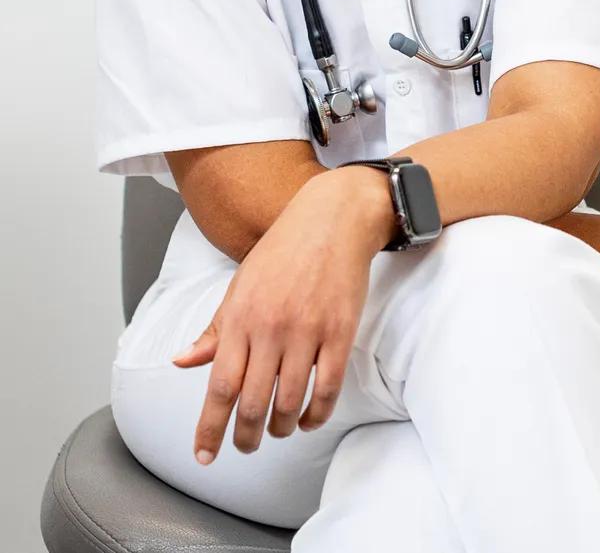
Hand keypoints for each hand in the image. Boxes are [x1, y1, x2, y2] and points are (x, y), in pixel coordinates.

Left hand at [173, 165, 387, 461]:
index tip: (204, 456)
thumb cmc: (282, 251)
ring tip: (276, 432)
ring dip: (280, 427)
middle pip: (252, 402)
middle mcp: (270, 328)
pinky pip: (328, 386)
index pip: (219, 387)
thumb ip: (214, 330)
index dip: (209, 427)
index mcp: (239, 318)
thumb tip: (182, 362)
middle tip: (244, 447)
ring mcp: (308, 330)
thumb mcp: (238, 286)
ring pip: (290, 400)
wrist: (333, 218)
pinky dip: (318, 412)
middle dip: (245, 436)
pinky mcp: (341, 330)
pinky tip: (310, 420)